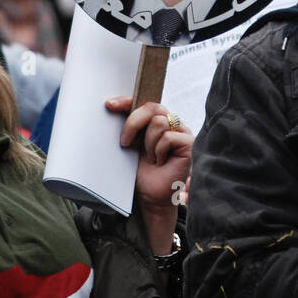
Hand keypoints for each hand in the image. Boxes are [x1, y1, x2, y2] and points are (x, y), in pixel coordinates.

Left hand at [107, 97, 193, 253]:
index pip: (143, 103)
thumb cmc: (140, 173)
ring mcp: (181, 131)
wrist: (150, 196)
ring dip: (148, 144)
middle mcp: (170, 123)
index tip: (109, 105)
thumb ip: (127, 127)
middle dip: (133, 123)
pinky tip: (160, 162)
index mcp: (155, 121)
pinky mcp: (188, 143)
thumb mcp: (129, 145)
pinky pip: (168, 137)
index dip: (127, 101)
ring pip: (159, 122)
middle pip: (151, 107)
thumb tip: (110, 108)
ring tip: (151, 158)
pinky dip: (159, 151)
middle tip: (125, 143)